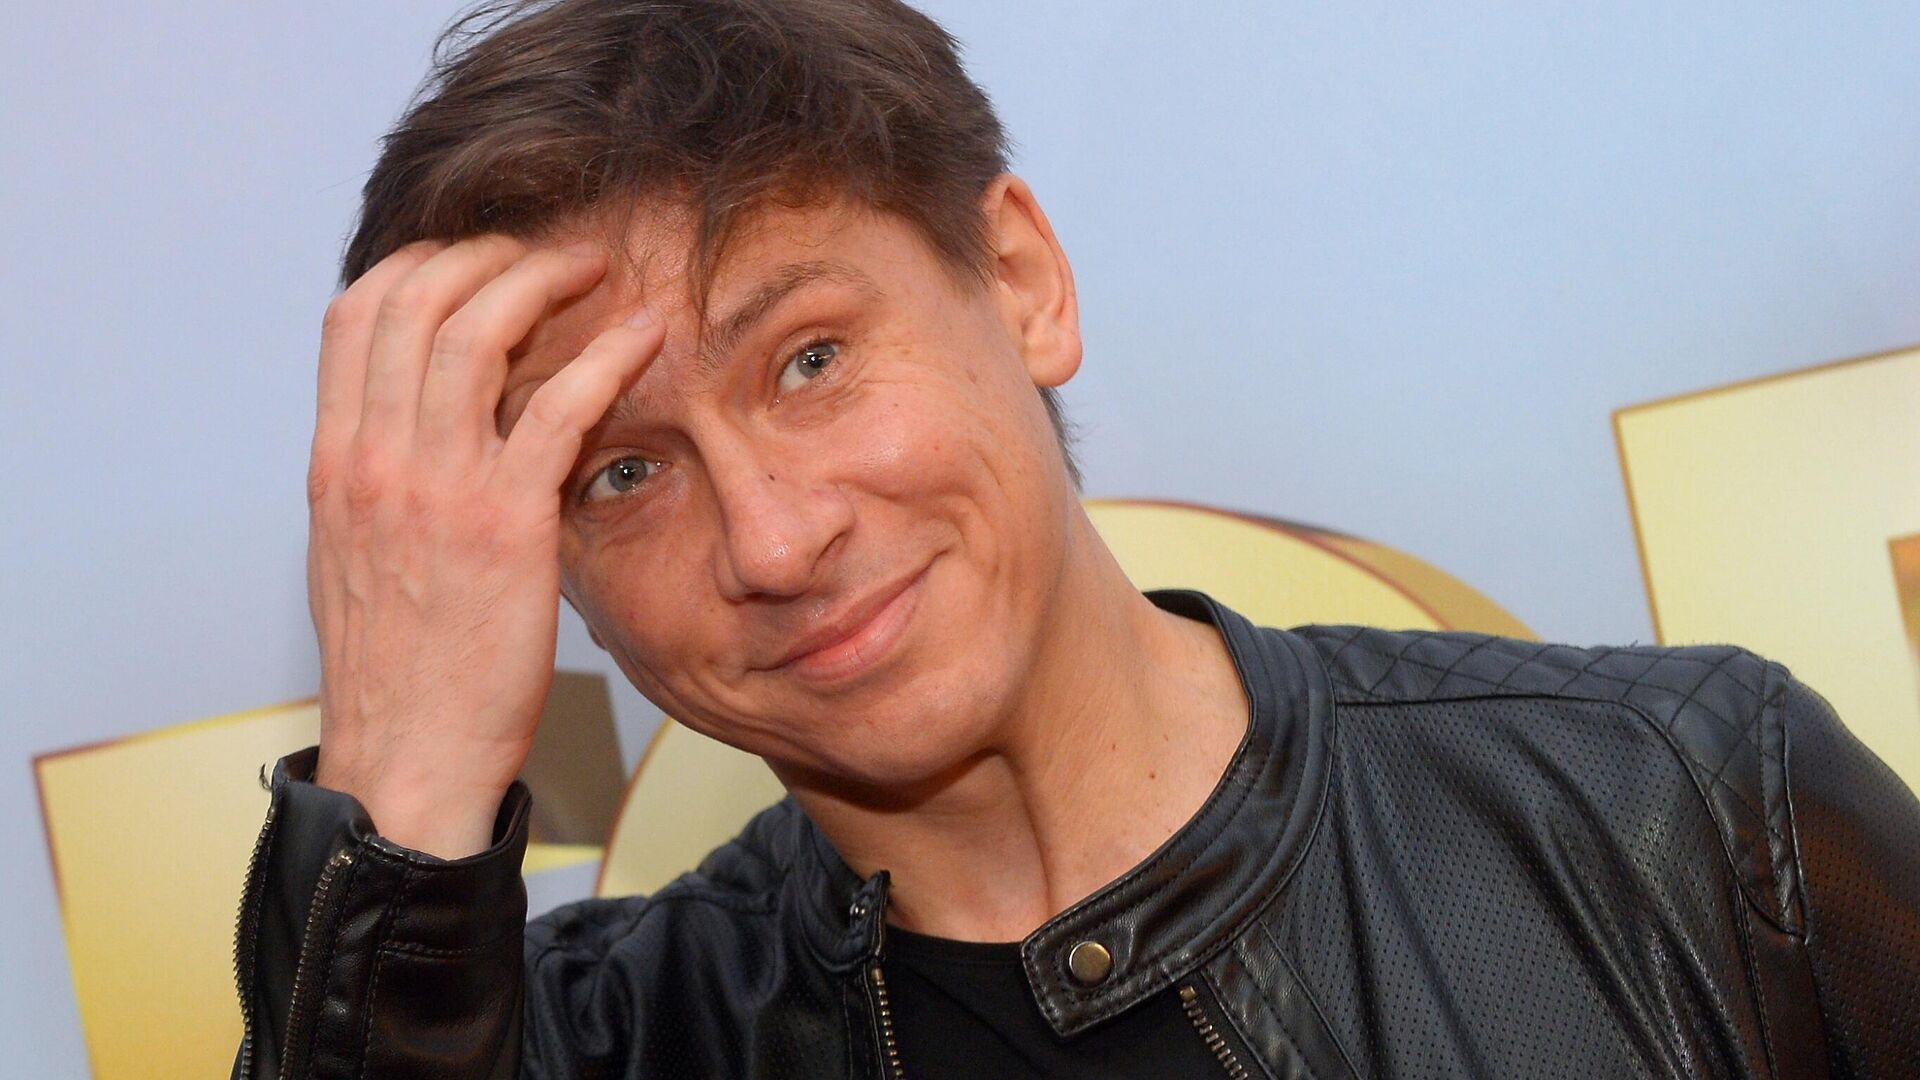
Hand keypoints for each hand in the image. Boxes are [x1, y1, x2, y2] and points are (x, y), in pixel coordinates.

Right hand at [305, 235, 662, 857]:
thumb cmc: (396, 668)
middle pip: (417, 298)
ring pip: (479, 329)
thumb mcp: (358, 556)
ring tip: (594, 272)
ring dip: (543, 280)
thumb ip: (382, 479)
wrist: (408, 757)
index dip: (419, 264)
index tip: (474, 260)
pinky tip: (644, 336)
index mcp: (337, 462)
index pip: (355, 313)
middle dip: (488, 254)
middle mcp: (376, 458)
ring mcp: (438, 486)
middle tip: (547, 256)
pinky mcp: (508, 523)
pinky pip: (559, 407)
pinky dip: (606, 354)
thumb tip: (421, 427)